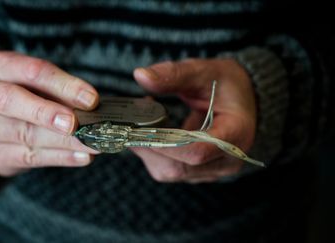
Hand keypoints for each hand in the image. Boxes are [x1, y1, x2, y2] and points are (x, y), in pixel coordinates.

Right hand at [0, 51, 99, 176]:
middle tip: (75, 123)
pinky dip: (60, 157)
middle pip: (11, 101)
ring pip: (24, 133)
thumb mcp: (38, 81)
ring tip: (91, 143)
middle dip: (46, 112)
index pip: (31, 72)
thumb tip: (93, 105)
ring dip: (63, 141)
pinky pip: (30, 156)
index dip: (63, 85)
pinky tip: (82, 157)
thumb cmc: (25, 92)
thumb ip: (60, 90)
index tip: (91, 99)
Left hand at [132, 58, 255, 182]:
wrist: (244, 101)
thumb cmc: (227, 85)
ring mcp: (213, 170)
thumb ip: (174, 74)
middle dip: (149, 147)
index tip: (141, 128)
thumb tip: (141, 76)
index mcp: (236, 134)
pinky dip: (155, 154)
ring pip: (171, 172)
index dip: (166, 144)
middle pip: (179, 168)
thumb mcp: (205, 71)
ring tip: (140, 125)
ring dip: (148, 151)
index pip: (198, 151)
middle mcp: (227, 160)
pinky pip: (171, 170)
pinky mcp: (200, 172)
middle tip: (129, 124)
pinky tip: (150, 134)